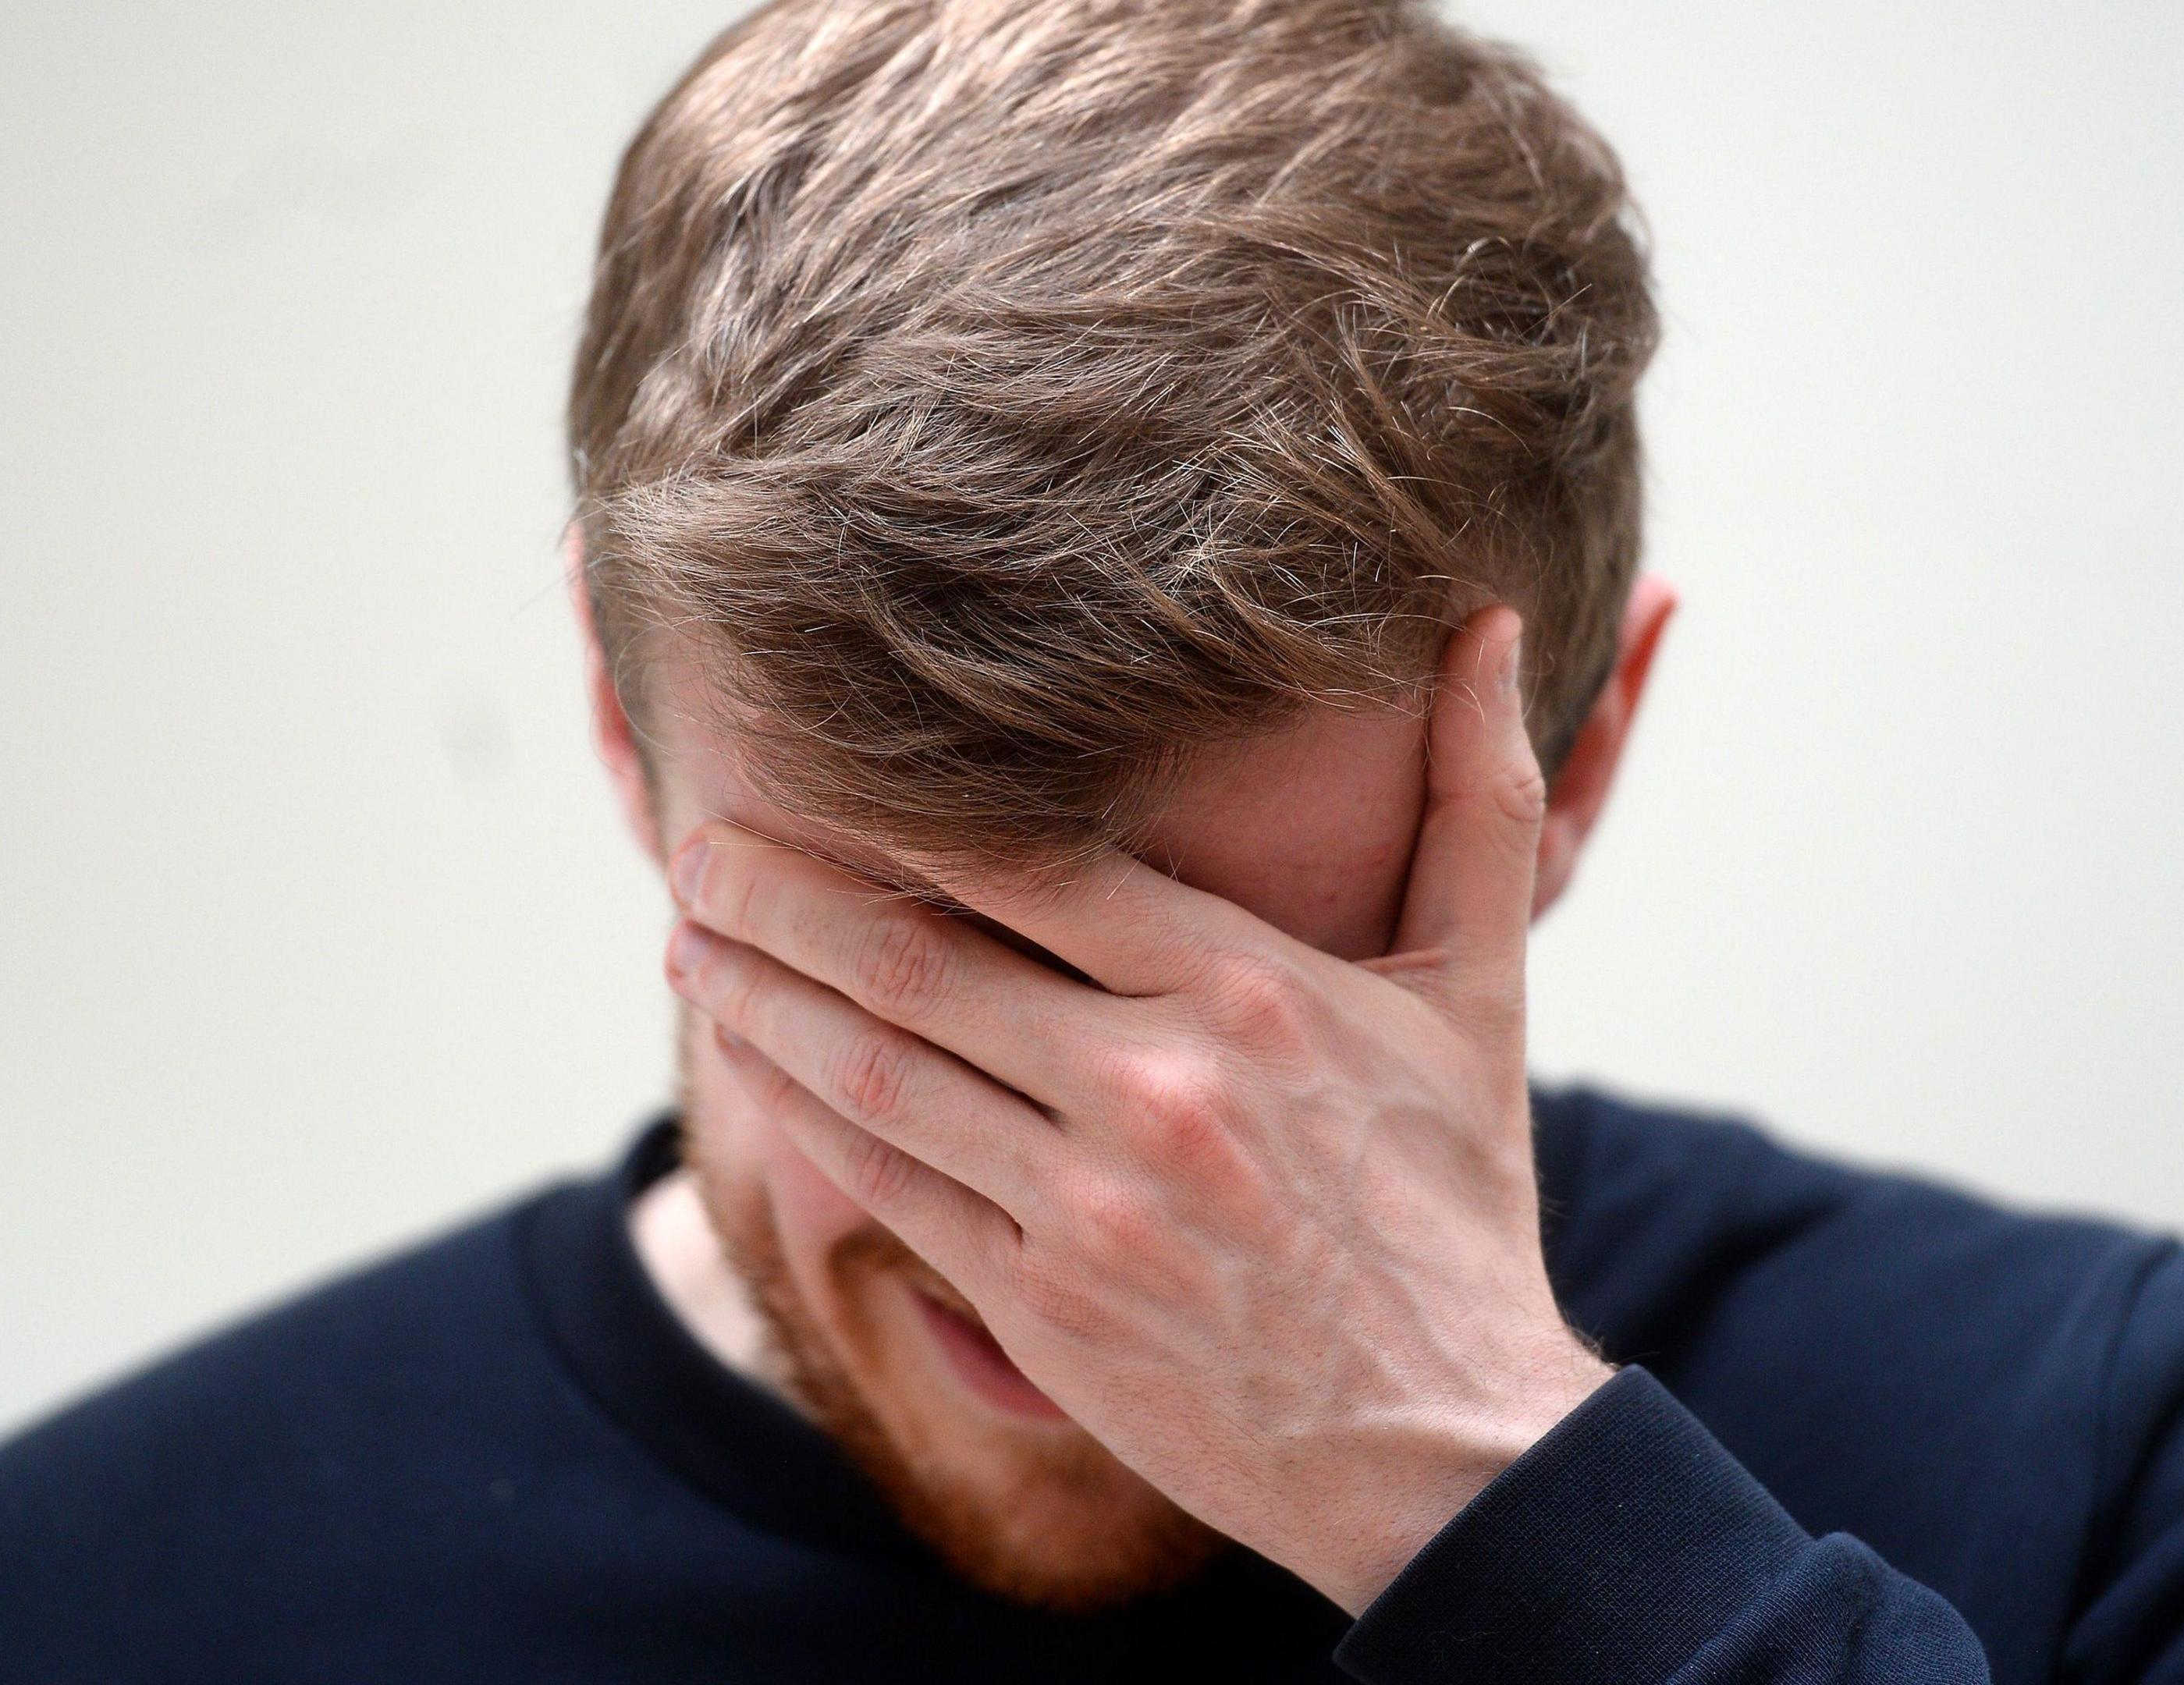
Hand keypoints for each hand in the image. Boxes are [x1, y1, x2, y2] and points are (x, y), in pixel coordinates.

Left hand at [661, 606, 1609, 1613]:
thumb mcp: (1482, 989)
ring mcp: (1086, 1203)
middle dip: (778, 895)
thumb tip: (1494, 622)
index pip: (1025, 858)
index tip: (805, 756)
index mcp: (1245, 986)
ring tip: (689, 941)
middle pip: (915, 959)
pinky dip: (806, 1117)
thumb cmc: (1455, 1202)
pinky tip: (753, 1063)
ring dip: (762, 998)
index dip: (891, 805)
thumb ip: (1478, 796)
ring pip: (880, 1072)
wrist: (1445, 1439)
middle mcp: (1152, 1085)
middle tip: (693, 844)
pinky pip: (890, 1186)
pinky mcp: (1042, 1302)